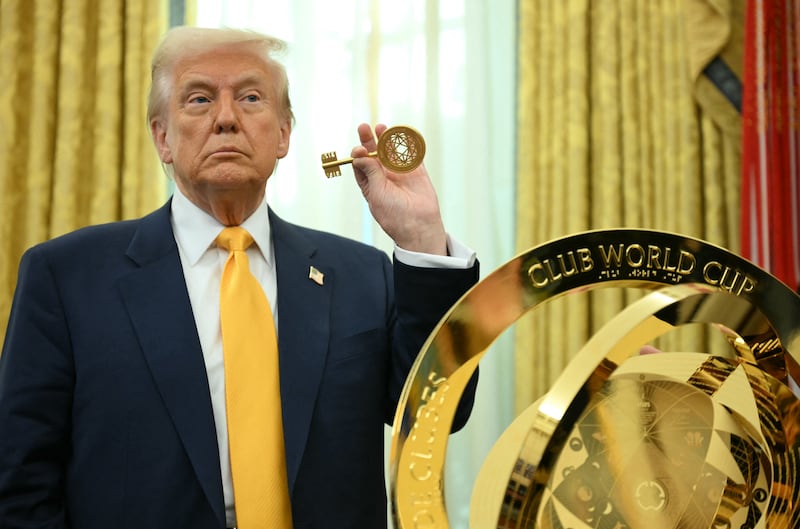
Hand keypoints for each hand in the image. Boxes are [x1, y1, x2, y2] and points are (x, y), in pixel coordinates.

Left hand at [351, 123, 447, 254]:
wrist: (418, 225)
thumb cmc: (393, 215)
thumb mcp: (376, 193)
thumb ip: (370, 172)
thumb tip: (360, 154)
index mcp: (370, 183)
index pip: (361, 163)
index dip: (358, 154)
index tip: (359, 150)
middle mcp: (384, 176)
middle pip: (374, 154)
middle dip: (368, 140)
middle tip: (364, 128)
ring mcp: (400, 172)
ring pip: (391, 151)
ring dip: (385, 139)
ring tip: (381, 128)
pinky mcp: (416, 170)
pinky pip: (411, 154)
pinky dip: (407, 143)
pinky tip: (400, 133)